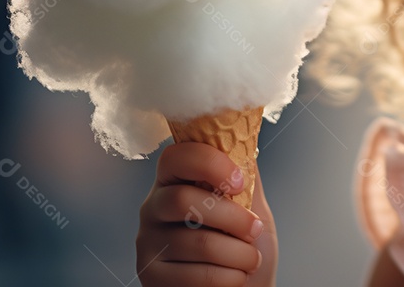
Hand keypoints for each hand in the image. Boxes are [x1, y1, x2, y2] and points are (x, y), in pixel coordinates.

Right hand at [137, 142, 277, 286]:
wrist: (246, 285)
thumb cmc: (246, 243)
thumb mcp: (251, 203)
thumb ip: (246, 173)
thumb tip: (247, 132)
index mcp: (174, 181)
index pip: (175, 157)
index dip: (209, 164)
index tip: (240, 183)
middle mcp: (153, 208)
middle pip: (182, 200)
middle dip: (231, 216)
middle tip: (255, 229)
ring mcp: (148, 243)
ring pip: (196, 242)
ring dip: (238, 254)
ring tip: (252, 259)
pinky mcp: (151, 276)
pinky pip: (194, 275)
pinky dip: (227, 277)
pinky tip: (237, 277)